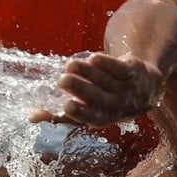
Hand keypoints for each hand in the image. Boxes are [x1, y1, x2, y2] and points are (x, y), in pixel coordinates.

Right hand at [30, 53, 164, 127]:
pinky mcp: (133, 71)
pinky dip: (107, 64)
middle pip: (100, 99)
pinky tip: (93, 58)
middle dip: (81, 90)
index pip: (92, 118)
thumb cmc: (107, 99)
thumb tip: (31, 118)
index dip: (79, 114)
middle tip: (61, 81)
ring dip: (88, 73)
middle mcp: (119, 106)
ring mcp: (128, 89)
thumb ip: (62, 114)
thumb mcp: (88, 110)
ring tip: (70, 64)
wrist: (146, 86)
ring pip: (107, 81)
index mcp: (104, 118)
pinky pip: (121, 68)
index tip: (65, 107)